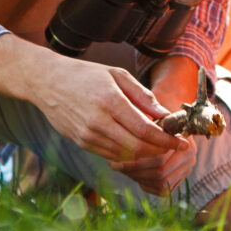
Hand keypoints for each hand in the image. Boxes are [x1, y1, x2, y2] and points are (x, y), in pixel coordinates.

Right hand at [0, 40, 185, 165]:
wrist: (47, 82)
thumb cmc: (85, 75)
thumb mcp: (116, 75)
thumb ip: (142, 96)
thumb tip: (165, 116)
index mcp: (110, 101)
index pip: (146, 130)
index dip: (167, 140)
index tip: (184, 143)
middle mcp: (99, 121)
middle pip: (138, 148)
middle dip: (160, 150)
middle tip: (174, 146)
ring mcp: (88, 135)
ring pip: (125, 155)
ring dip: (146, 154)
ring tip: (158, 144)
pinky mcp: (82, 143)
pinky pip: (111, 155)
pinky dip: (128, 154)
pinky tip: (137, 144)